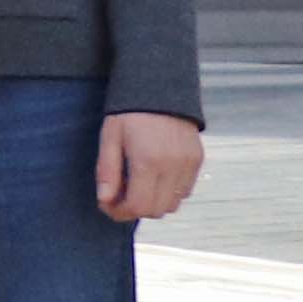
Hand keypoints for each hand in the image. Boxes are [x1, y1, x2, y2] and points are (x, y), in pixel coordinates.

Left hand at [99, 110, 202, 224]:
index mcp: (148, 161)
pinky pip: (185, 191)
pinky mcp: (198, 160)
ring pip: (173, 204)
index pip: (138, 206)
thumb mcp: (110, 138)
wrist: (161, 88)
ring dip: (153, 202)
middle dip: (135, 210)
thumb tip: (105, 200)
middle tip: (118, 198)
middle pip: (157, 210)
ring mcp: (189, 164)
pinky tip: (154, 178)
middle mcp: (173, 166)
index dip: (120, 213)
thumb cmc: (129, 113)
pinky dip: (168, 193)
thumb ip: (107, 171)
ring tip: (136, 185)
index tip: (107, 205)